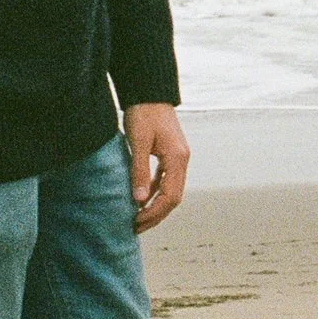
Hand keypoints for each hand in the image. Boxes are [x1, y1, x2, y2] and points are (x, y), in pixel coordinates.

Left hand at [123, 102, 190, 229]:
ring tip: (137, 218)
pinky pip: (165, 180)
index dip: (154, 213)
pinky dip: (154, 193)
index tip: (136, 222)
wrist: (149, 91)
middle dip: (156, 215)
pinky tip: (141, 199)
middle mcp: (182, 160)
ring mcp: (177, 158)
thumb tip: (139, 200)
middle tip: (135, 227)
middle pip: (173, 198)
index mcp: (177, 158)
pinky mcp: (170, 155)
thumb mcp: (138, 142)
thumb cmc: (143, 112)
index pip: (170, 196)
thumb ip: (139, 171)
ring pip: (170, 191)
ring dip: (155, 206)